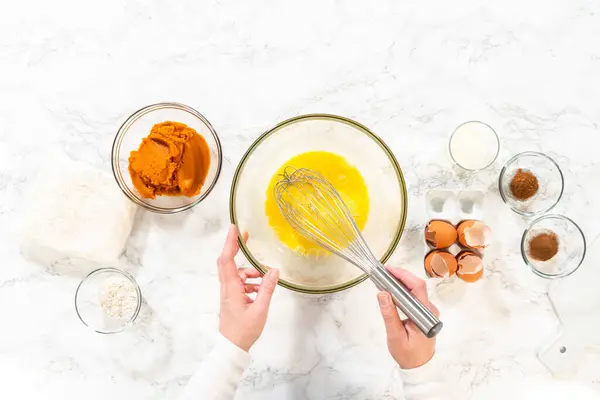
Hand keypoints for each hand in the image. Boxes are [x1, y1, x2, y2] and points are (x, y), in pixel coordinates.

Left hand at [217, 224, 278, 351]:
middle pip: (227, 262)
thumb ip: (267, 289)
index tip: (234, 228)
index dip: (230, 243)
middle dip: (235, 247)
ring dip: (249, 271)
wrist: (231, 348)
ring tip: (264, 277)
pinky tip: (261, 290)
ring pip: (236, 274)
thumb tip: (274, 270)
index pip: (227, 260)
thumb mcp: (260, 310)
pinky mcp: (232, 300)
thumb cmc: (244, 331)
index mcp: (231, 288)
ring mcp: (228, 294)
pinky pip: (240, 284)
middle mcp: (227, 288)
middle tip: (246, 236)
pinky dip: (250, 282)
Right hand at [377, 267, 439, 368]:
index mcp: (425, 314)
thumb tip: (383, 293)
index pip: (417, 287)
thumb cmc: (408, 354)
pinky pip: (414, 297)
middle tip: (383, 273)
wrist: (419, 367)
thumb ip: (389, 314)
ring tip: (384, 280)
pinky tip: (391, 291)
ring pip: (415, 290)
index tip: (388, 270)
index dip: (403, 275)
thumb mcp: (395, 336)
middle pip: (416, 285)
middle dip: (400, 276)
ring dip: (400, 283)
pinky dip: (402, 291)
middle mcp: (430, 310)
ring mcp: (428, 311)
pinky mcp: (423, 314)